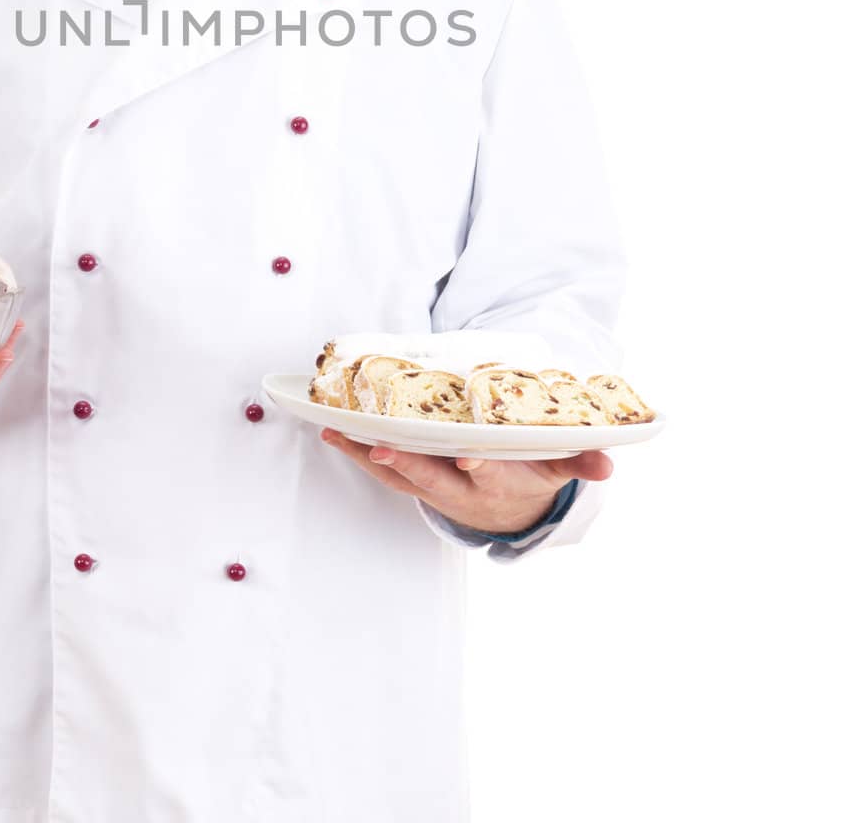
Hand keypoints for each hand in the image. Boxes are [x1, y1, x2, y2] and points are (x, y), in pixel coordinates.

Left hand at [320, 426, 612, 534]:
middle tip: (380, 448)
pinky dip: (358, 452)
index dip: (477, 466)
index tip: (468, 457)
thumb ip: (580, 462)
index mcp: (496, 480)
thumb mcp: (557, 470)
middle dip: (406, 463)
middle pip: (430, 476)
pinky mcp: (414, 481)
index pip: (487, 473)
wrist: (508, 512)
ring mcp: (433, 487)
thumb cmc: (530, 475)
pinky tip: (334, 433)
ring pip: (398, 474)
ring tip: (340, 433)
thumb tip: (609, 464)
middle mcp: (459, 488)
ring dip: (368, 455)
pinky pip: (383, 470)